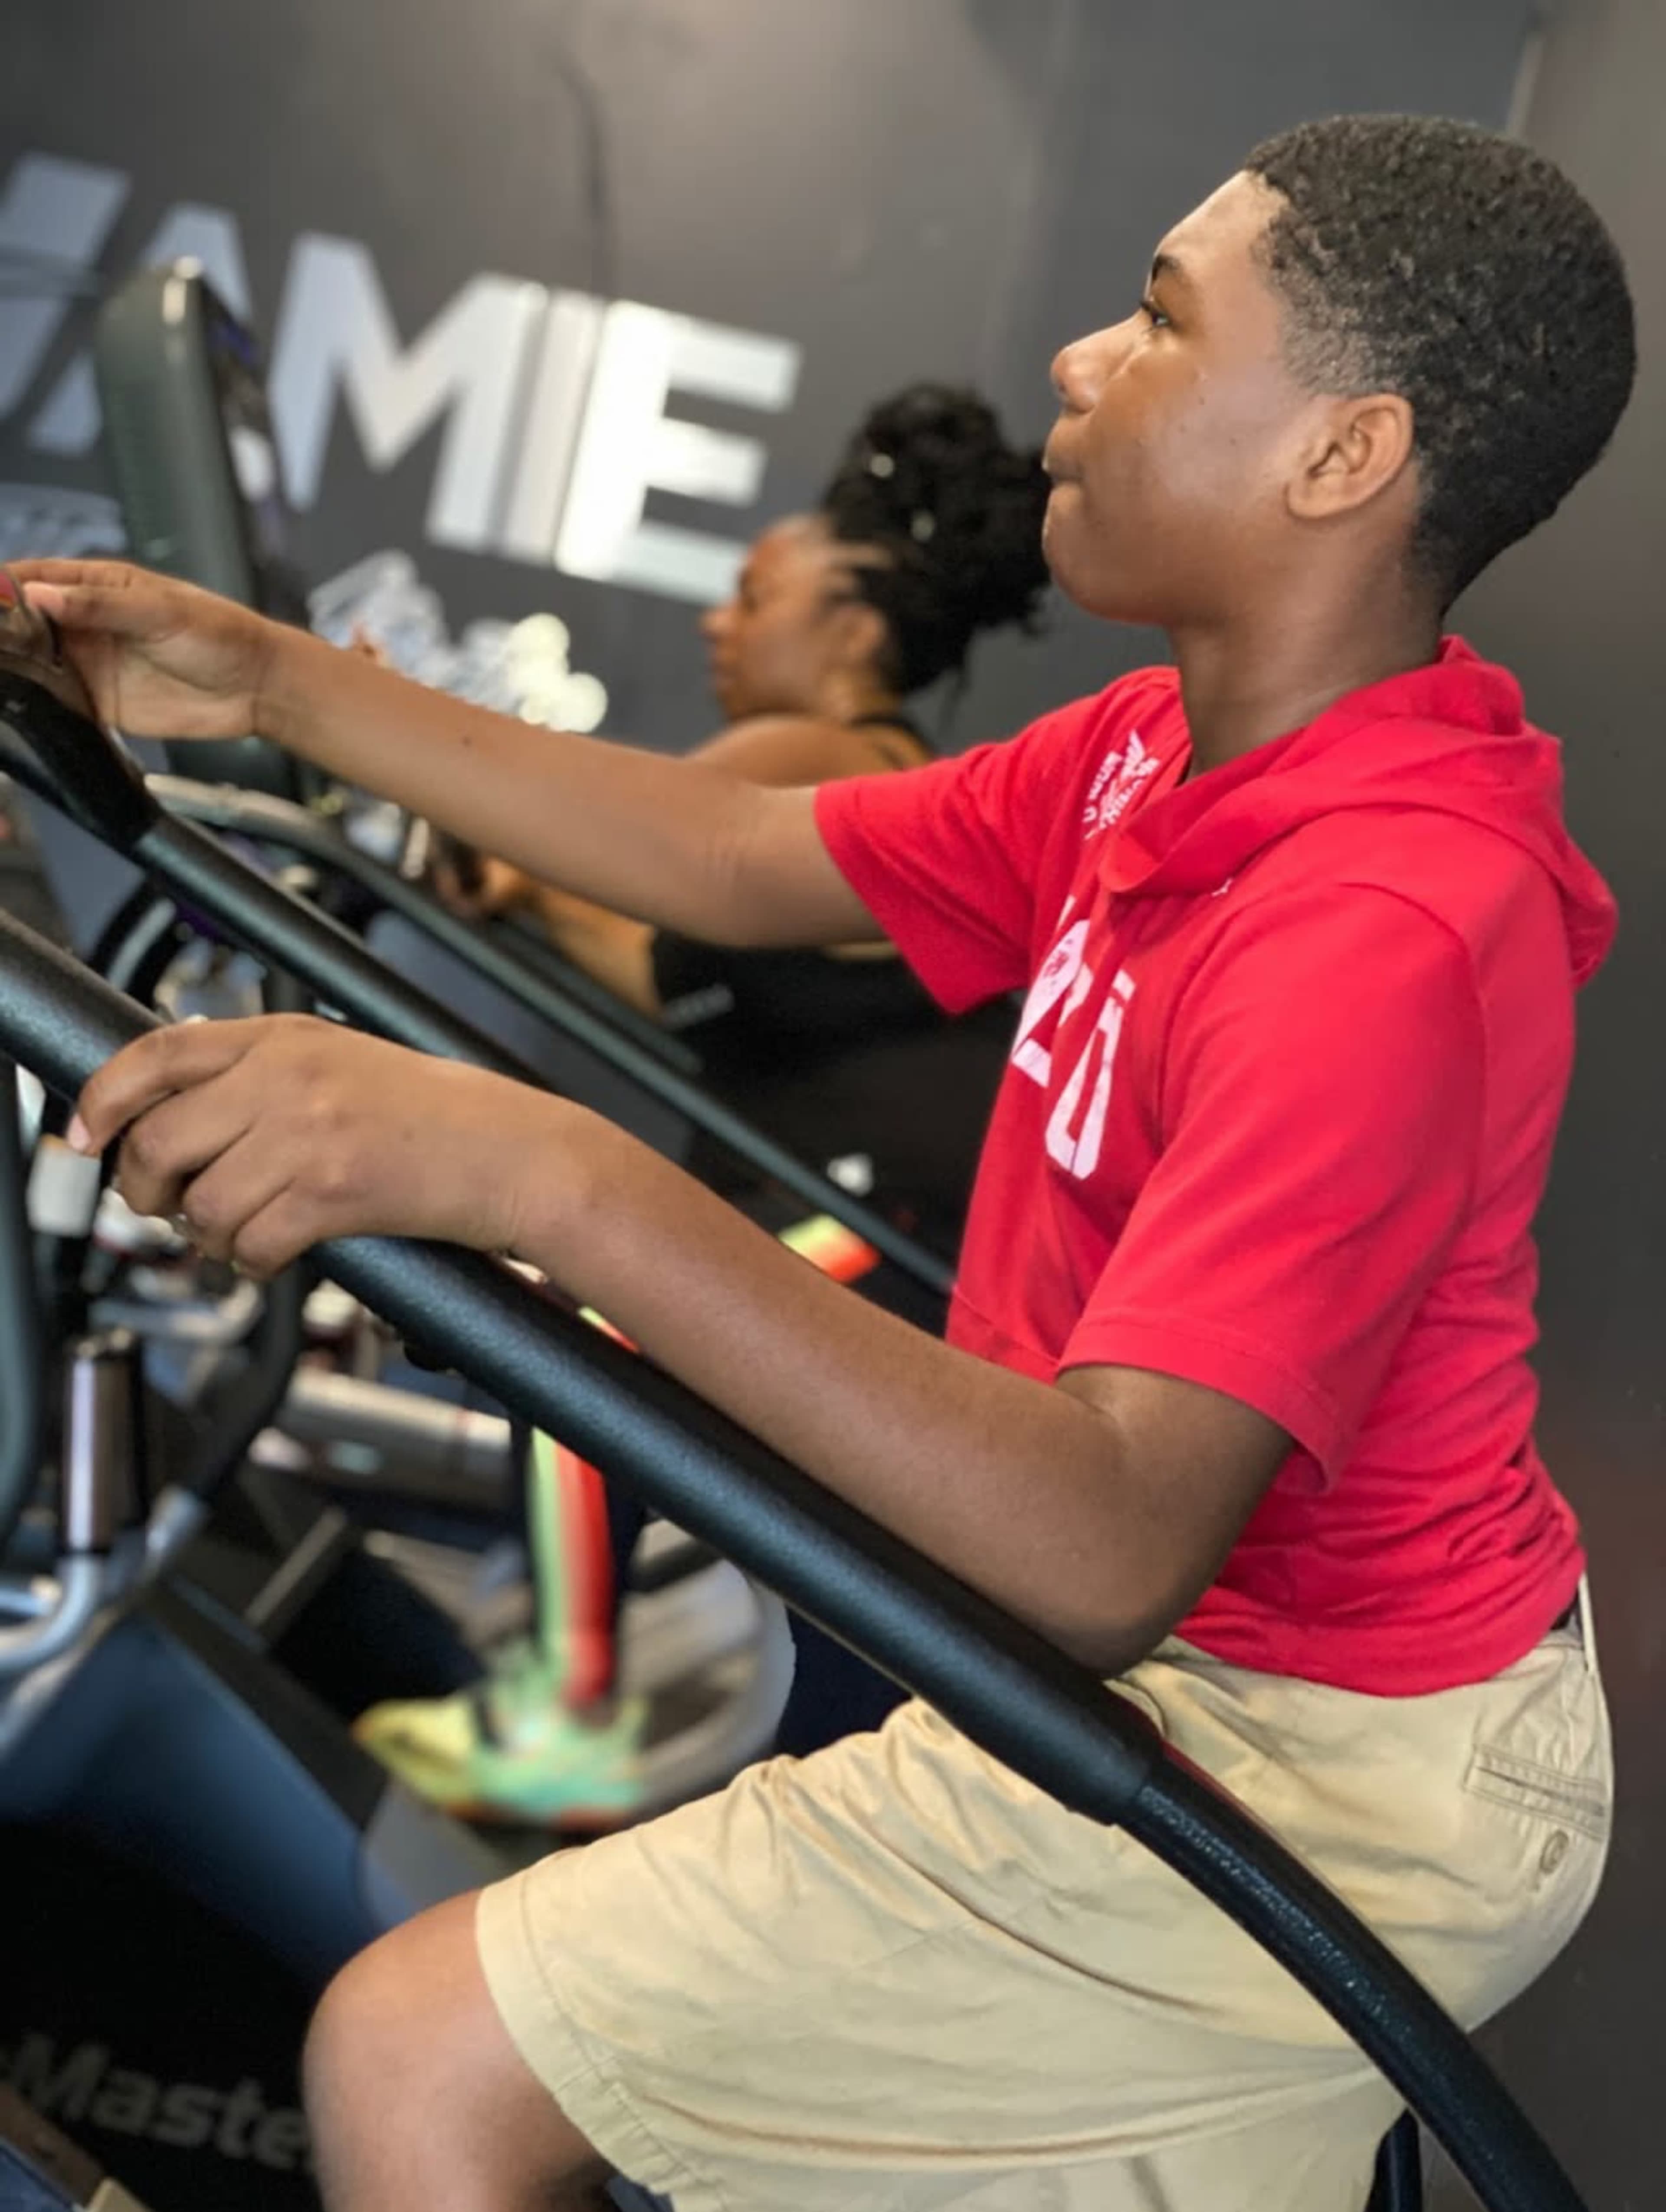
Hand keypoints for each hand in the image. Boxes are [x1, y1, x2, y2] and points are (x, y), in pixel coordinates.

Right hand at [7, 558, 283, 743]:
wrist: (255, 687)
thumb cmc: (219, 634)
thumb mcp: (160, 611)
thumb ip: (100, 606)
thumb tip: (42, 595)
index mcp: (96, 586)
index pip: (31, 579)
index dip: (1, 589)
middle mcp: (84, 623)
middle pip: (22, 623)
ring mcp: (88, 664)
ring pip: (31, 663)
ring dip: (10, 669)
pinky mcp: (98, 703)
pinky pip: (55, 702)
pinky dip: (34, 705)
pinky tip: (16, 707)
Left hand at [70, 1015, 557, 1276]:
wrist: (516, 1153)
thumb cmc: (441, 1117)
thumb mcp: (342, 1064)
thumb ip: (263, 1075)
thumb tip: (179, 1115)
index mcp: (284, 1036)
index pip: (157, 1054)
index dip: (104, 1098)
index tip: (84, 1134)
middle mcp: (287, 1076)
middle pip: (161, 1138)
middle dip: (147, 1186)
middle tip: (165, 1205)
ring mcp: (309, 1133)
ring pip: (201, 1201)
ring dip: (208, 1234)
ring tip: (239, 1233)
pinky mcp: (332, 1191)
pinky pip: (249, 1242)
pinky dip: (251, 1261)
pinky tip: (276, 1251)